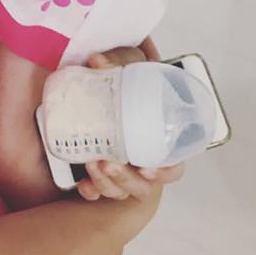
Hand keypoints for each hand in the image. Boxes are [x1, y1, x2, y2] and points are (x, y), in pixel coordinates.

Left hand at [74, 45, 184, 203]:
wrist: (85, 95)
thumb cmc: (116, 86)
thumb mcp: (122, 69)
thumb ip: (115, 61)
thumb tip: (96, 60)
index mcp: (155, 139)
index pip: (172, 164)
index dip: (166, 171)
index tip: (148, 169)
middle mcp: (139, 160)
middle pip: (144, 185)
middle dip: (128, 180)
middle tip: (111, 164)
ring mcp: (119, 171)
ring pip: (120, 191)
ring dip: (108, 182)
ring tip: (93, 163)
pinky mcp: (98, 177)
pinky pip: (97, 194)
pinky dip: (91, 191)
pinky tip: (82, 183)